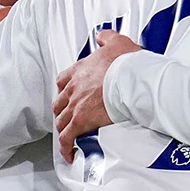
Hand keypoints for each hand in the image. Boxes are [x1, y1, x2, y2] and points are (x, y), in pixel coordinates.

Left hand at [53, 30, 142, 160]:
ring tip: (68, 136)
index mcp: (80, 70)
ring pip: (61, 120)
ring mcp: (76, 105)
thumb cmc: (127, 63)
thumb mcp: (118, 42)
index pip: (63, 80)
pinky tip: (69, 154)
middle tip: (68, 117)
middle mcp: (74, 87)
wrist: (130, 79)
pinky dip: (65, 147)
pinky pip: (67, 137)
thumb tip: (102, 35)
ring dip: (63, 128)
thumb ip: (107, 38)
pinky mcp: (81, 121)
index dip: (65, 89)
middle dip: (62, 110)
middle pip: (59, 102)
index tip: (68, 94)